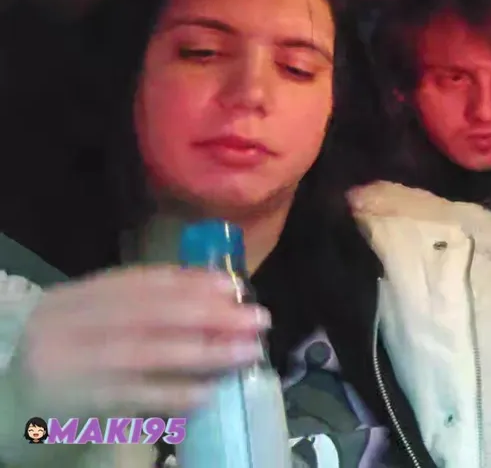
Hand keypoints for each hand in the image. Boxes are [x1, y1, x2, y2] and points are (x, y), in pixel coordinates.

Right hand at [15, 265, 270, 416]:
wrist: (11, 416)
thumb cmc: (66, 367)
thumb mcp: (92, 328)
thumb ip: (139, 311)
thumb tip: (217, 298)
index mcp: (70, 299)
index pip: (136, 283)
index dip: (189, 283)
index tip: (232, 286)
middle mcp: (63, 326)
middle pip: (148, 314)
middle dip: (209, 314)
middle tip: (257, 319)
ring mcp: (66, 365)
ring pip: (148, 353)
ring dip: (205, 353)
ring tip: (247, 351)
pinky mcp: (75, 404)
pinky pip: (135, 397)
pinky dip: (175, 393)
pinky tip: (208, 391)